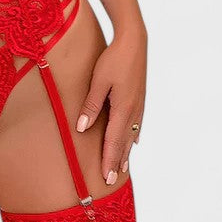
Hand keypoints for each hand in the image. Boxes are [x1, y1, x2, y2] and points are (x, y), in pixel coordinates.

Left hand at [76, 32, 146, 184]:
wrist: (134, 42)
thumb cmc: (113, 59)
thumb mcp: (98, 81)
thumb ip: (91, 105)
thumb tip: (82, 128)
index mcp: (123, 109)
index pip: (113, 141)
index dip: (109, 160)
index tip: (106, 178)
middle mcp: (133, 110)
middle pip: (124, 142)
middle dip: (118, 161)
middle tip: (113, 180)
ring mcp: (138, 104)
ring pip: (132, 135)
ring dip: (126, 151)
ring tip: (124, 166)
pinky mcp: (139, 97)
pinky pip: (137, 124)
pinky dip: (133, 137)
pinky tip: (135, 141)